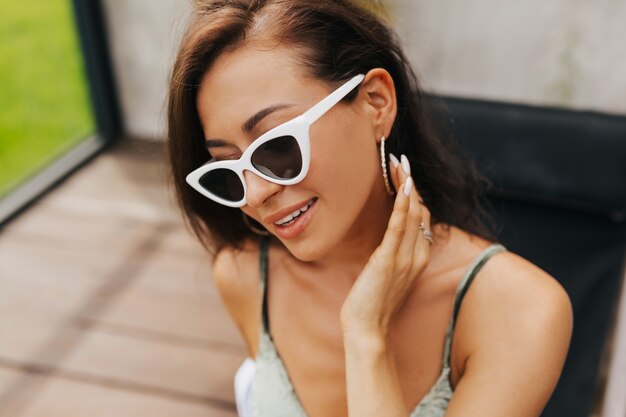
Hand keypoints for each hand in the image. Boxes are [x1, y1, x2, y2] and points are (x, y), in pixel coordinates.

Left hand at [340, 153, 431, 338]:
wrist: (367, 328)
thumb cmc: (374, 302)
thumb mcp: (389, 272)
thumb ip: (394, 252)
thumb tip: (390, 234)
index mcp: (419, 257)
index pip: (422, 218)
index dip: (415, 194)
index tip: (403, 175)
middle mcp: (417, 255)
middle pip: (420, 210)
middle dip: (410, 183)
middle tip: (399, 161)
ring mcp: (405, 258)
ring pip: (412, 213)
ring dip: (406, 185)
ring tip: (399, 163)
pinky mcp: (389, 260)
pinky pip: (399, 227)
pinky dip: (402, 204)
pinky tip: (402, 185)